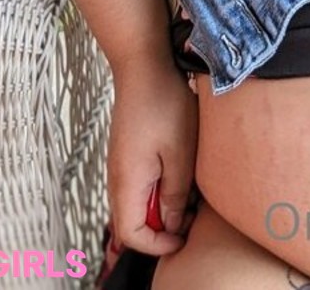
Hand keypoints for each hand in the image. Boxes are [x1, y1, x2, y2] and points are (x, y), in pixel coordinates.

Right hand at [106, 53, 200, 256]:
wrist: (144, 65)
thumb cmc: (164, 104)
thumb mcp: (180, 153)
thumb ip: (175, 194)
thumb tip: (172, 224)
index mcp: (127, 182)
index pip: (131, 235)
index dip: (158, 244)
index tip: (184, 235)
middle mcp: (117, 178)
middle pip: (133, 221)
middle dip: (162, 226)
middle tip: (192, 211)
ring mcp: (120, 164)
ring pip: (137, 202)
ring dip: (162, 205)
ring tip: (189, 189)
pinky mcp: (127, 152)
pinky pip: (139, 183)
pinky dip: (158, 186)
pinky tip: (179, 169)